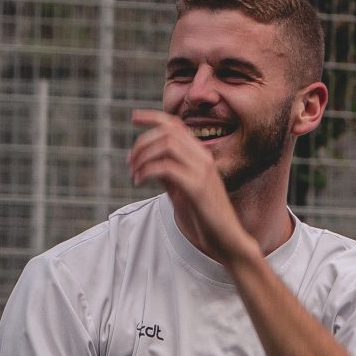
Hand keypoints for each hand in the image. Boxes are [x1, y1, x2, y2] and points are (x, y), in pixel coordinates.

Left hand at [128, 110, 251, 262]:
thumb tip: (146, 162)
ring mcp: (202, 171)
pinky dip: (147, 171)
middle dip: (142, 143)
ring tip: (133, 173)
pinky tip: (139, 181)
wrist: (227, 239)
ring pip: (166, 146)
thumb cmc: (205, 216)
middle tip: (129, 162)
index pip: (176, 125)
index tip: (133, 117)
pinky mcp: (197, 187)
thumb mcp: (181, 190)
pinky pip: (167, 168)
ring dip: (143, 156)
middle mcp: (203, 158)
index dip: (154, 117)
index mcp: (200, 156)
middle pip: (167, 132)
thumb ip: (167, 174)